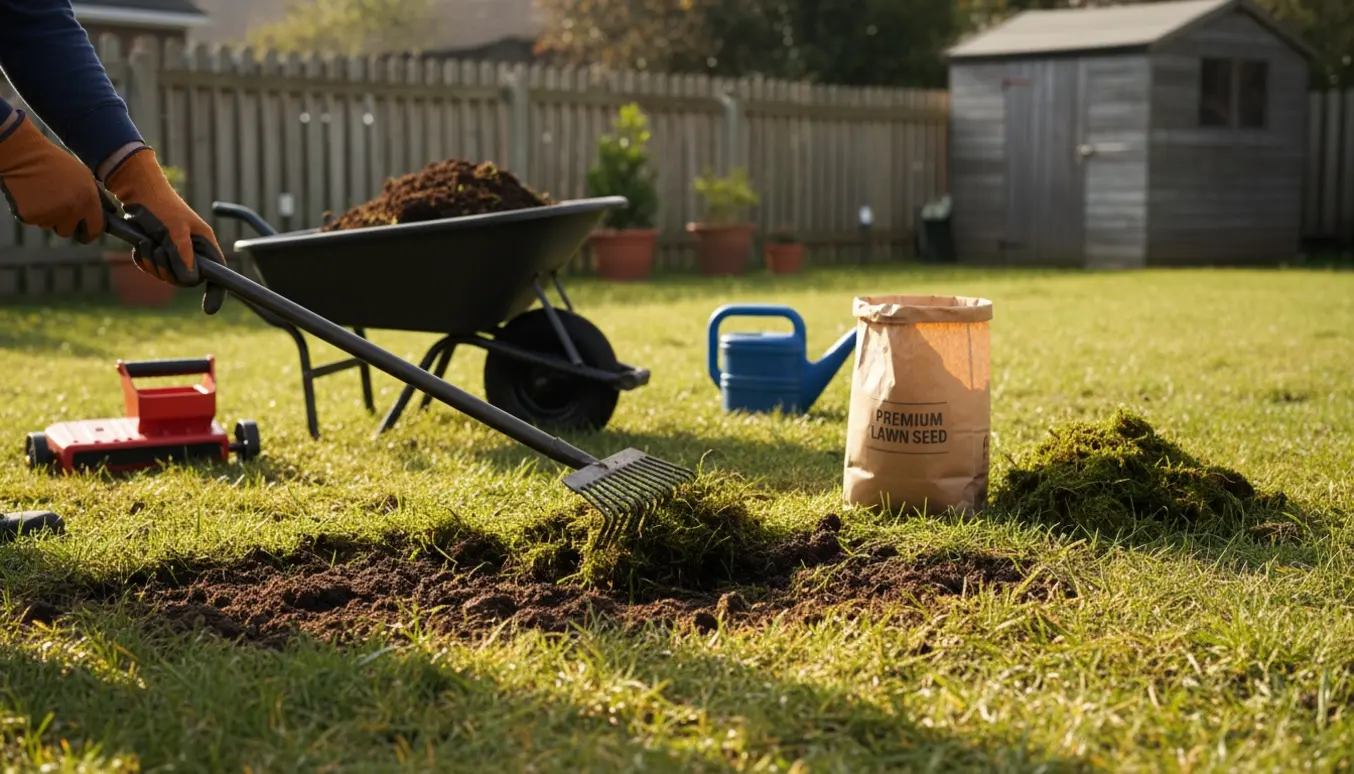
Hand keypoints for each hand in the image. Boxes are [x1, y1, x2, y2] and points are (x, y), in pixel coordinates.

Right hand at [0, 111, 103, 241]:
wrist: (25, 155)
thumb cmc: (56, 163)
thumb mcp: (84, 176)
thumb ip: (94, 197)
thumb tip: (108, 213)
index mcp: (88, 200)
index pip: (95, 229)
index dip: (90, 234)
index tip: (85, 234)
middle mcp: (72, 210)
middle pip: (69, 231)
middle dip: (64, 224)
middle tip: (56, 207)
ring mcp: (51, 214)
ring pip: (50, 226)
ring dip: (48, 216)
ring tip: (43, 196)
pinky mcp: (32, 215)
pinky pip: (34, 221)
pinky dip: (32, 212)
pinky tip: (32, 196)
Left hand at [104, 145, 226, 313]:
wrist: (136, 189)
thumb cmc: (160, 205)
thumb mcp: (174, 229)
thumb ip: (184, 255)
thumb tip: (191, 280)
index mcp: (204, 244)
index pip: (218, 275)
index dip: (215, 292)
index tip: (209, 309)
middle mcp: (192, 250)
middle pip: (186, 279)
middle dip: (168, 270)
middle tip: (157, 251)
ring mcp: (174, 251)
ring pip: (166, 275)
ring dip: (153, 263)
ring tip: (146, 244)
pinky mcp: (157, 250)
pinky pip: (152, 268)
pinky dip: (144, 261)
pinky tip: (140, 246)